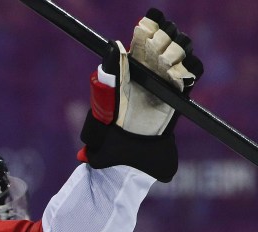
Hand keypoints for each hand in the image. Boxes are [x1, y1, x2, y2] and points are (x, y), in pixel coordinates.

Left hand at [94, 9, 202, 136]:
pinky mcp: (182, 86)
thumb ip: (112, 67)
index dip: (151, 23)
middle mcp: (154, 60)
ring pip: (183, 47)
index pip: (148, 30)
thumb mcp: (108, 88)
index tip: (146, 26)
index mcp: (136, 55)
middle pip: (169, 35)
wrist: (128, 136)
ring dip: (177, 50)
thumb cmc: (113, 111)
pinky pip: (195, 69)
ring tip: (166, 62)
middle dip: (164, 36)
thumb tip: (114, 45)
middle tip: (156, 48)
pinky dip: (189, 67)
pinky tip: (176, 74)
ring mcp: (170, 72)